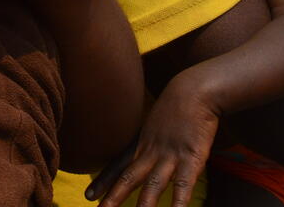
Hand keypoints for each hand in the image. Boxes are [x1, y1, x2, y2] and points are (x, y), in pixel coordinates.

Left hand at [85, 73, 218, 206]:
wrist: (195, 89)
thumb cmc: (179, 104)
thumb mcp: (158, 121)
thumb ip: (152, 136)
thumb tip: (150, 145)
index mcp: (143, 142)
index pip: (118, 165)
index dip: (103, 181)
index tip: (88, 196)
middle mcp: (151, 151)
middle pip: (128, 177)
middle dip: (113, 197)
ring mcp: (170, 155)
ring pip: (152, 184)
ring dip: (143, 205)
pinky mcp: (191, 158)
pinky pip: (183, 185)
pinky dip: (178, 202)